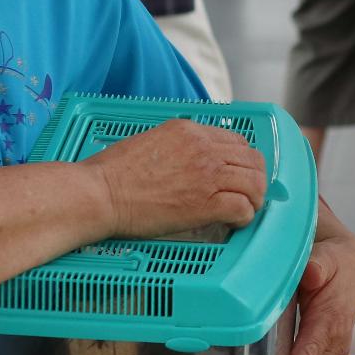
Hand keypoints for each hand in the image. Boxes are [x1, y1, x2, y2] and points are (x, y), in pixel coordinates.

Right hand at [83, 119, 266, 238]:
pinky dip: (244, 217)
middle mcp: (203, 148)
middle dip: (255, 179)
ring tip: (244, 211)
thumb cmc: (112, 173)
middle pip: (252, 160)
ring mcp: (207, 174)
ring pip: (254, 183)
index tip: (238, 174)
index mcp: (189, 131)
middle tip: (248, 195)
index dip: (242, 160)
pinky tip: (233, 223)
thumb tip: (189, 161)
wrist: (99, 193)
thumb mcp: (150, 142)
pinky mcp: (205, 203)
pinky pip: (243, 207)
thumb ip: (176, 146)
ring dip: (254, 199)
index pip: (236, 140)